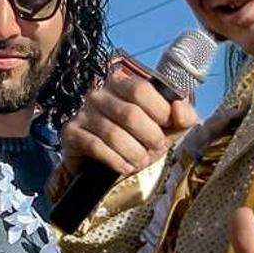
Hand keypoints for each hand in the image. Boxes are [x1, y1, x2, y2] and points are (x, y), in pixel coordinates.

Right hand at [57, 58, 200, 181]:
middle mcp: (100, 94)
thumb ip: (182, 117)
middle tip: (154, 148)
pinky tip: (124, 166)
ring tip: (139, 160)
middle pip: (130, 113)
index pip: (141, 88)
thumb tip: (180, 107)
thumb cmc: (139, 141)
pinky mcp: (71, 133)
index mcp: (124, 85)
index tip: (166, 127)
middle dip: (149, 137)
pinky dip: (115, 160)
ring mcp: (83, 113)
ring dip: (133, 153)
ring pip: (113, 134)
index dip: (159, 111)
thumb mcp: (167, 130)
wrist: (110, 165)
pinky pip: (95, 146)